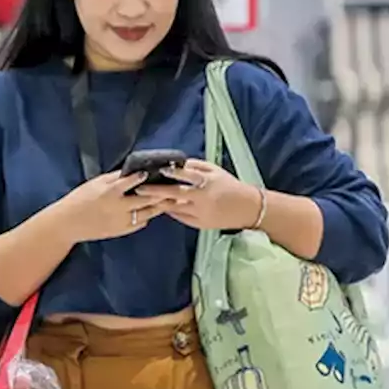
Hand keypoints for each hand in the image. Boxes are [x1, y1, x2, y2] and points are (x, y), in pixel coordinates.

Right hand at [50, 171, 176, 242]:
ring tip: (172, 200)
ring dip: (160, 206)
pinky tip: (154, 211)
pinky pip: (140, 223)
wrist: (69, 223)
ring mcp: (121, 221)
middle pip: (145, 200)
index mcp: (110, 193)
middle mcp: (118, 207)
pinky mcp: (121, 231)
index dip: (143, 176)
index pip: (131, 181)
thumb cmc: (80, 199)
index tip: (155, 170)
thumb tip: (130, 171)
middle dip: (161, 194)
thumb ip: (114, 178)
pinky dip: (147, 216)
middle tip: (175, 188)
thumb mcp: (95, 184)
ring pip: (147, 213)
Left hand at [137, 159, 261, 230]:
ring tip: (145, 198)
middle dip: (155, 191)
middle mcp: (202, 198)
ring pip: (174, 208)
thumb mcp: (216, 171)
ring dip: (159, 202)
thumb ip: (196, 166)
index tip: (156, 170)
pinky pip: (180, 217)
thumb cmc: (230, 186)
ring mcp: (200, 213)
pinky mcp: (200, 224)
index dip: (170, 173)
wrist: (248, 209)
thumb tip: (178, 163)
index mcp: (206, 182)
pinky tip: (160, 206)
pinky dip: (170, 211)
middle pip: (174, 194)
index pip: (185, 176)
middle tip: (139, 188)